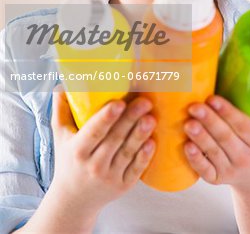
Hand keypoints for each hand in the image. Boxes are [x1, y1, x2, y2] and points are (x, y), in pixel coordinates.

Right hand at [50, 85, 155, 217]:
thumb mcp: (60, 136)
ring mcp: (109, 177)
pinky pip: (136, 169)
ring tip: (151, 118)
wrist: (73, 200)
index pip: (94, 132)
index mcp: (78, 150)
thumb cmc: (68, 161)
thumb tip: (62, 85)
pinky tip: (152, 141)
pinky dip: (144, 156)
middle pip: (115, 139)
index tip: (119, 103)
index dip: (106, 118)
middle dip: (130, 120)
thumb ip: (61, 109)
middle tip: (144, 102)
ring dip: (140, 135)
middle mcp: (93, 165)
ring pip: (127, 153)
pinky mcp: (123, 186)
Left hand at [183, 90, 249, 191]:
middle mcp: (247, 157)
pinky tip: (186, 146)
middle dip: (209, 121)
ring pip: (213, 152)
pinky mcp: (217, 179)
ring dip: (199, 137)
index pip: (243, 126)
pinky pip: (205, 171)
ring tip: (187, 123)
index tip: (212, 98)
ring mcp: (231, 169)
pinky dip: (195, 160)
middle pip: (225, 138)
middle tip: (194, 107)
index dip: (227, 113)